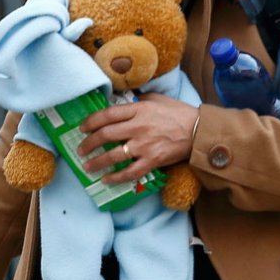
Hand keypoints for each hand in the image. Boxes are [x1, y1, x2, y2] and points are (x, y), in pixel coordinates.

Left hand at [78, 93, 197, 185]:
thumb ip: (137, 101)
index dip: (90, 122)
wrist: (199, 131)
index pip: (107, 115)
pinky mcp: (152, 161)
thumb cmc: (178, 112)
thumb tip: (122, 102)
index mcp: (138, 109)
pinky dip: (116, 177)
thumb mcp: (156, 99)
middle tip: (80, 149)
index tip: (81, 128)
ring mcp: (144, 145)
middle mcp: (138, 127)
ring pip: (114, 155)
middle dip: (88, 143)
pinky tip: (106, 180)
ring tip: (87, 166)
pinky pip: (130, 172)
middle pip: (106, 135)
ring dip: (97, 162)